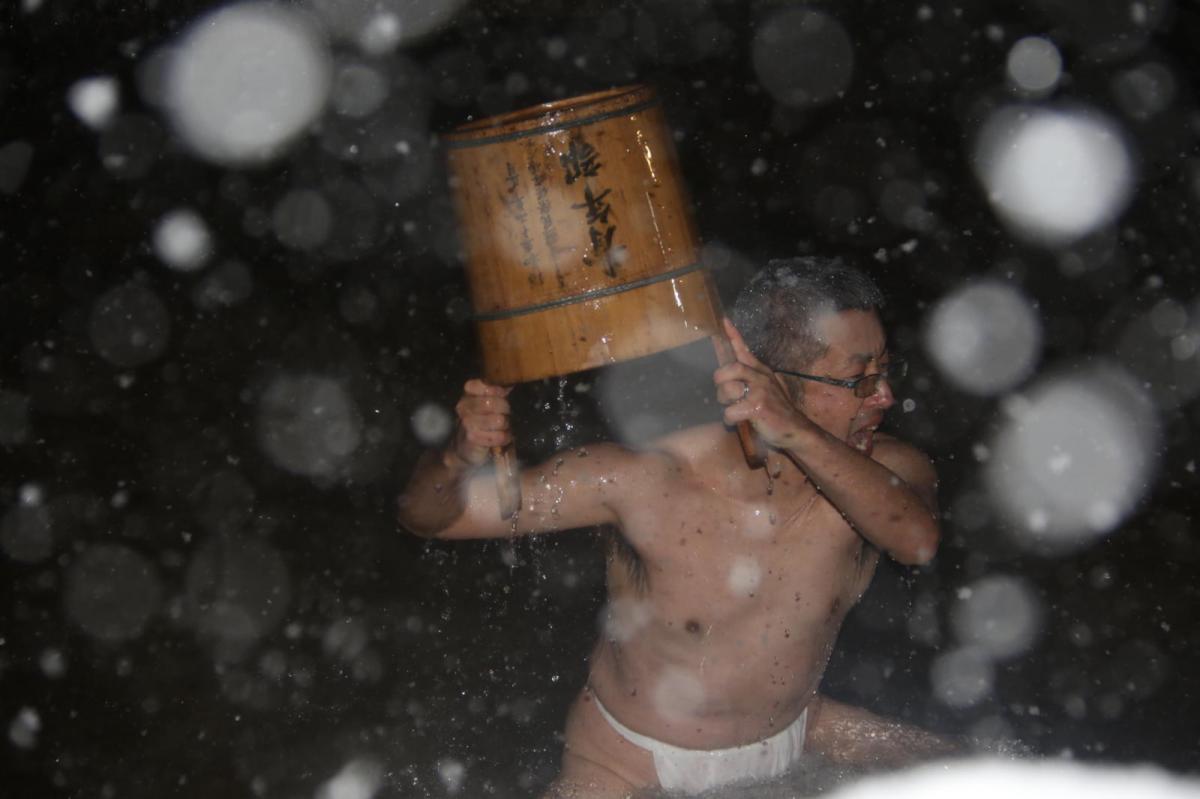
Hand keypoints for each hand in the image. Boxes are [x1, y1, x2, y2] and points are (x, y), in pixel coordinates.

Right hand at [449, 379, 512, 466]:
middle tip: (508, 414)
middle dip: (506, 409)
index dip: (495, 389)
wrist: (467, 447)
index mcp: (468, 394)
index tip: (503, 394)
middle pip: (492, 402)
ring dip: (506, 425)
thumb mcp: (489, 403)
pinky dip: (504, 438)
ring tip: (505, 427)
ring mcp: (467, 422)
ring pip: (498, 420)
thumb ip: (499, 392)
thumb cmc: (483, 421)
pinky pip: (498, 436)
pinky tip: (502, 437)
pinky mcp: (472, 437)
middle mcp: (464, 406)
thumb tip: (513, 384)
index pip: (479, 385)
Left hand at [713, 318, 813, 447]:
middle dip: (721, 380)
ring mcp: (760, 392)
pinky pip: (730, 411)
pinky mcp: (757, 407)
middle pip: (731, 369)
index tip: (724, 320)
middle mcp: (761, 378)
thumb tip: (729, 376)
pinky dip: (729, 419)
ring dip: (724, 402)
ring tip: (732, 408)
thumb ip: (751, 380)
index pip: (745, 351)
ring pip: (728, 390)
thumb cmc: (777, 411)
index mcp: (762, 372)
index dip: (733, 336)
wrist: (795, 430)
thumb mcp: (768, 389)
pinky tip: (737, 421)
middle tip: (723, 392)